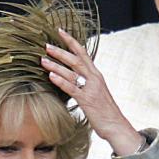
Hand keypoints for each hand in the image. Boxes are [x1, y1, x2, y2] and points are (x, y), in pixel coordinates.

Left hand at [42, 28, 144, 155]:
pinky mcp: (87, 100)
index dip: (71, 41)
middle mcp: (95, 78)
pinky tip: (50, 76)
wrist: (116, 126)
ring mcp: (91, 89)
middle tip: (46, 45)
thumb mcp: (96, 93)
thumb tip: (72, 78)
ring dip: (56, 65)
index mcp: (96, 75)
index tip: (60, 32)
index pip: (83, 53)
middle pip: (76, 60)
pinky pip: (72, 88)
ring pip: (71, 72)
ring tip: (42, 60)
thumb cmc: (104, 111)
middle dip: (60, 51)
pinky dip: (61, 81)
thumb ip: (85, 83)